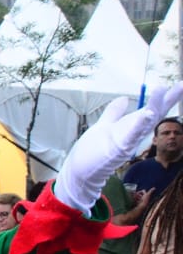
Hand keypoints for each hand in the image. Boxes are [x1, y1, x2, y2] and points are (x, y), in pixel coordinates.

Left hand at [57, 88, 179, 212]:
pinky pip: (131, 135)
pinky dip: (139, 124)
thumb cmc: (94, 150)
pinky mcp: (118, 148)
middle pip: (154, 114)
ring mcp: (128, 141)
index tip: (179, 85)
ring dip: (154, 106)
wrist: (81, 169)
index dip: (163, 98)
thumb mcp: (105, 125)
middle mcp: (133, 133)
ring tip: (162, 90)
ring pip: (145, 122)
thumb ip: (114, 112)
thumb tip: (124, 98)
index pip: (151, 109)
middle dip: (167, 100)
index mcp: (131, 126)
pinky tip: (146, 113)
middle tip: (181, 85)